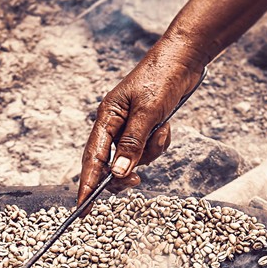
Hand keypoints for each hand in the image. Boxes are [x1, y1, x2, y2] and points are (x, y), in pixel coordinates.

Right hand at [78, 37, 205, 203]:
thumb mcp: (148, 113)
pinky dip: (159, 142)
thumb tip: (119, 173)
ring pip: (135, 158)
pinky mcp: (145, 128)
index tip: (82, 208)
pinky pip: (149, 149)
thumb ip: (132, 144)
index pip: (92, 158)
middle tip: (137, 183)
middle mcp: (114, 124)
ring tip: (161, 129)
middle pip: (111, 162)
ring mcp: (130, 127)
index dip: (87, 184)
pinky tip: (166, 126)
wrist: (184, 59)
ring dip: (150, 151)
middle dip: (125, 172)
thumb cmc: (162, 79)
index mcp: (107, 117)